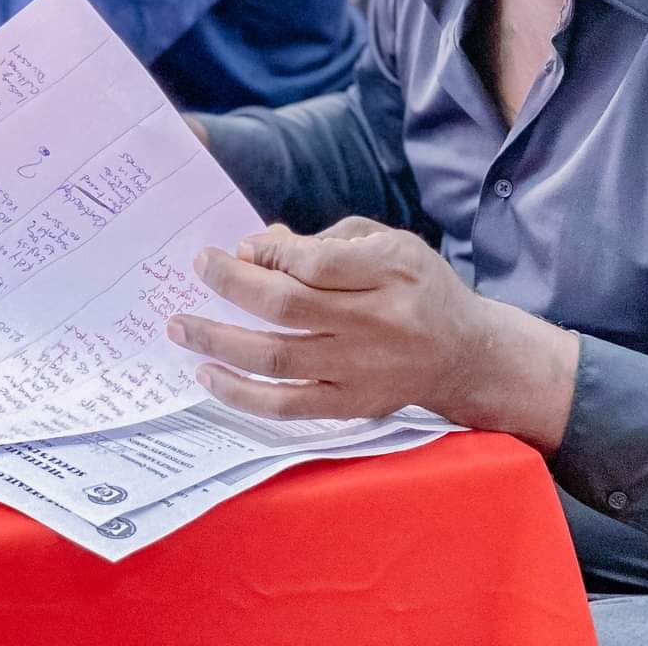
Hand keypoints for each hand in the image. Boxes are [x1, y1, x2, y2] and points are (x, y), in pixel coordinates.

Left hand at [169, 217, 576, 448]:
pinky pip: (286, 407)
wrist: (466, 354)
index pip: (316, 263)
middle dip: (232, 284)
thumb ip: (324, 242)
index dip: (269, 253)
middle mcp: (377, 325)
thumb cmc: (418, 286)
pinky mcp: (351, 406)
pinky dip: (242, 394)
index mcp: (391, 272)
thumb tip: (259, 248)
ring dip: (220, 341)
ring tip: (181, 326)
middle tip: (198, 267)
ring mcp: (361, 372)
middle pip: (288, 307)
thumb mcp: (387, 242)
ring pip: (278, 358)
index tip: (238, 248)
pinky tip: (208, 374)